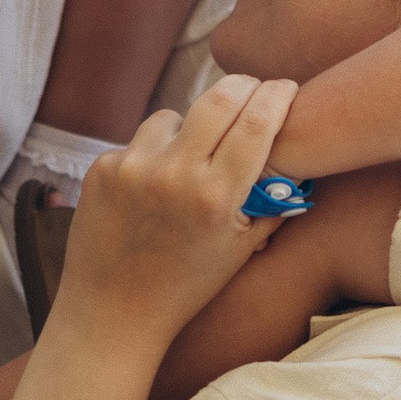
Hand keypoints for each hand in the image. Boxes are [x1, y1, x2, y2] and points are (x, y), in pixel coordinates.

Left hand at [57, 78, 293, 351]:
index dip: (278, 96)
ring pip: (175, 116)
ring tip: (193, 158)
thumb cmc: (185, 287)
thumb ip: (272, 205)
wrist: (113, 314)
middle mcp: (175, 176)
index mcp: (216, 198)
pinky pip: (140, 141)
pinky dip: (155, 154)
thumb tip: (297, 164)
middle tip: (253, 87)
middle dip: (243, 85)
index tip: (286, 88)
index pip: (258, 121)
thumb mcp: (240, 250)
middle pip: (219, 97)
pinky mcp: (103, 169)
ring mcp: (133, 169)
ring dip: (191, 125)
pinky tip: (153, 188)